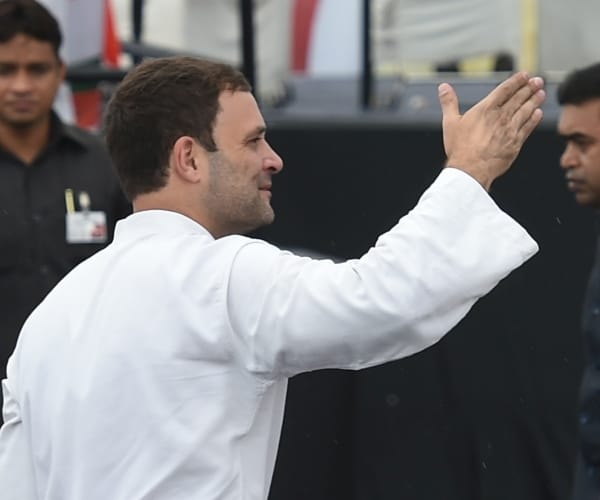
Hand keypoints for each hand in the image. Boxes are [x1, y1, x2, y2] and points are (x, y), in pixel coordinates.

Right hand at [438, 71, 544, 189]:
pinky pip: (527, 128)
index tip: (525, 75)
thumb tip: (443, 87)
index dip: (516, 81)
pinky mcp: (515, 143)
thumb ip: (449, 103)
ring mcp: (510, 130)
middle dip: (529, 88)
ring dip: (534, 100)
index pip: (505, 90)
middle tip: (537, 81)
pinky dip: (534, 119)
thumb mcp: (450, 123)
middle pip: (519, 98)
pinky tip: (537, 114)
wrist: (471, 170)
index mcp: (486, 109)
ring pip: (526, 111)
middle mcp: (501, 117)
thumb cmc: (459, 148)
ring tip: (541, 93)